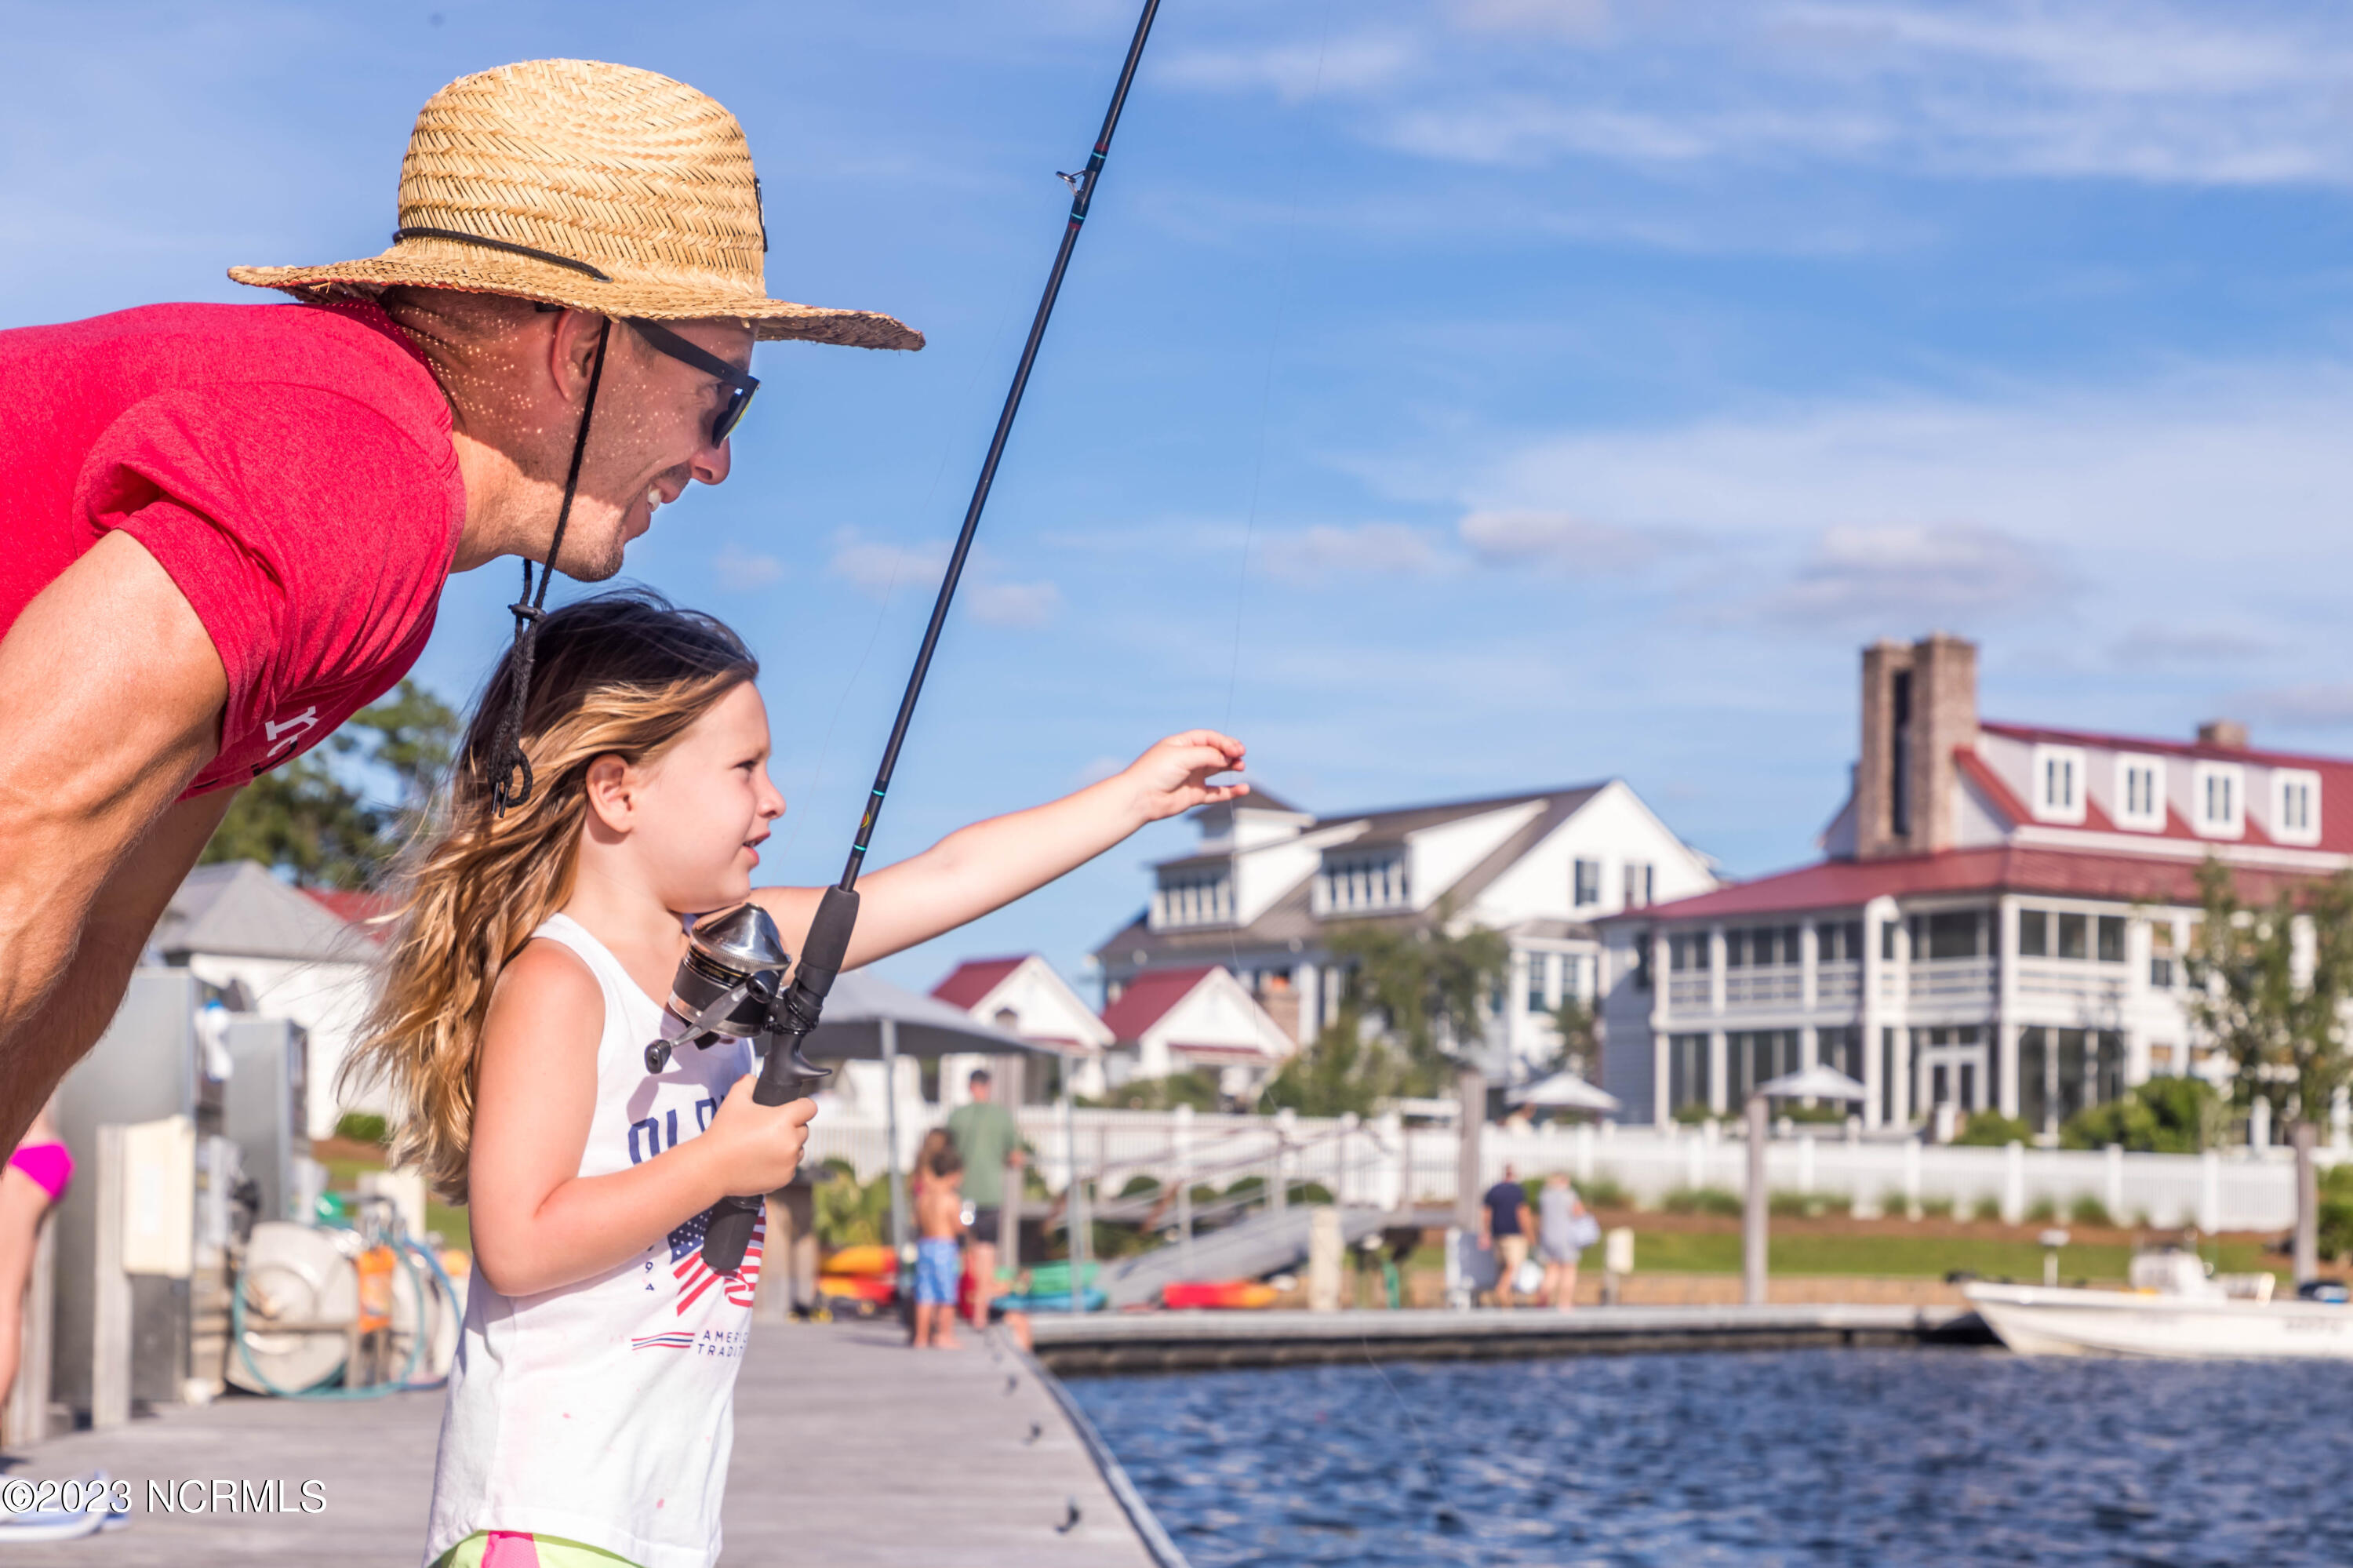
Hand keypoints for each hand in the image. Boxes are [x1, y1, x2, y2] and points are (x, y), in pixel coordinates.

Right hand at [703, 1076, 816, 1196]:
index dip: (801, 1106)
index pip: (809, 1108)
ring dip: (789, 1146)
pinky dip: (782, 1164)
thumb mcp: (734, 1099)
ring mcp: (789, 1162)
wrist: (712, 1167)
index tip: (792, 1109)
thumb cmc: (724, 1132)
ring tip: (765, 1145)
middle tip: (769, 1129)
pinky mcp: (785, 1178)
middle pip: (803, 1128)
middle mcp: (791, 1141)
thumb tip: (753, 1078)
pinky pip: (791, 1167)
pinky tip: (763, 1160)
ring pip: (798, 1149)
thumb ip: (747, 1083)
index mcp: (784, 1120)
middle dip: (791, 1127)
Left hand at [1119, 730, 1247, 824]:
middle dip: (1229, 752)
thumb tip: (1227, 758)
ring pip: (1217, 770)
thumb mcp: (1183, 756)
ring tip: (1241, 766)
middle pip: (1215, 752)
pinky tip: (1243, 789)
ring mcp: (1191, 777)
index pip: (1209, 738)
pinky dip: (1230, 791)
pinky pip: (1217, 792)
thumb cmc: (1155, 772)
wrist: (1140, 798)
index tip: (1236, 749)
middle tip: (1240, 755)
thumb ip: (1208, 755)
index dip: (1224, 741)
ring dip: (1231, 767)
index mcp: (1182, 744)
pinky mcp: (1194, 795)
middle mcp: (1188, 759)